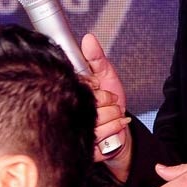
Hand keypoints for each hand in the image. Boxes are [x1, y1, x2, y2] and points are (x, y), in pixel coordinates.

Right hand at [81, 32, 132, 173]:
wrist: (117, 132)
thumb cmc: (110, 105)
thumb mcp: (105, 76)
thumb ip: (96, 58)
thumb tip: (88, 40)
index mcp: (71, 95)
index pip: (82, 85)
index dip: (96, 86)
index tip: (100, 87)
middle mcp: (68, 114)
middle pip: (93, 102)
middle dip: (109, 101)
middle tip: (110, 102)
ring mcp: (75, 131)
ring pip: (99, 118)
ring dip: (114, 115)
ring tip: (113, 115)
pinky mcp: (83, 146)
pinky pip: (102, 133)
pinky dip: (115, 127)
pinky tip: (116, 125)